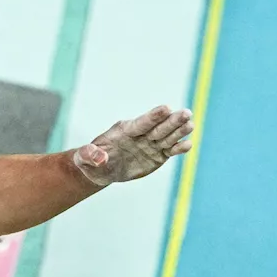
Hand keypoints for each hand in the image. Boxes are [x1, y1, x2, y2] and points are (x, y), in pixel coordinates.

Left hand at [73, 105, 193, 185]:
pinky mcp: (157, 155)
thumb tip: (99, 157)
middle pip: (158, 127)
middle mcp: (140, 135)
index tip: (166, 108)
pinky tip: (188, 144)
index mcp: (123, 130)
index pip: (141, 122)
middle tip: (187, 112)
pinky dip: (178, 148)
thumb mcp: (85, 158)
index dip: (153, 116)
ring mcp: (150, 144)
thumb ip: (90, 154)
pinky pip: (169, 151)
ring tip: (191, 124)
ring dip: (179, 131)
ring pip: (167, 136)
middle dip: (172, 120)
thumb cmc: (90, 160)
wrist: (100, 169)